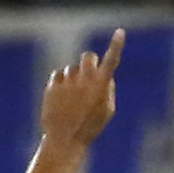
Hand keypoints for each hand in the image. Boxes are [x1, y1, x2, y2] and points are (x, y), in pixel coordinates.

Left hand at [40, 30, 121, 150]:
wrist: (64, 140)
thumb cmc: (90, 127)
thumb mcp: (107, 111)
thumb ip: (108, 90)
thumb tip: (107, 75)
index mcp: (101, 87)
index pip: (111, 61)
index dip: (117, 46)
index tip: (120, 32)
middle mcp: (85, 81)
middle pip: (88, 57)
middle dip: (89, 63)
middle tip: (87, 74)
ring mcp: (68, 82)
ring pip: (71, 69)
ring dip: (73, 79)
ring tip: (71, 99)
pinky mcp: (53, 85)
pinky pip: (58, 75)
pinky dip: (60, 83)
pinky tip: (61, 99)